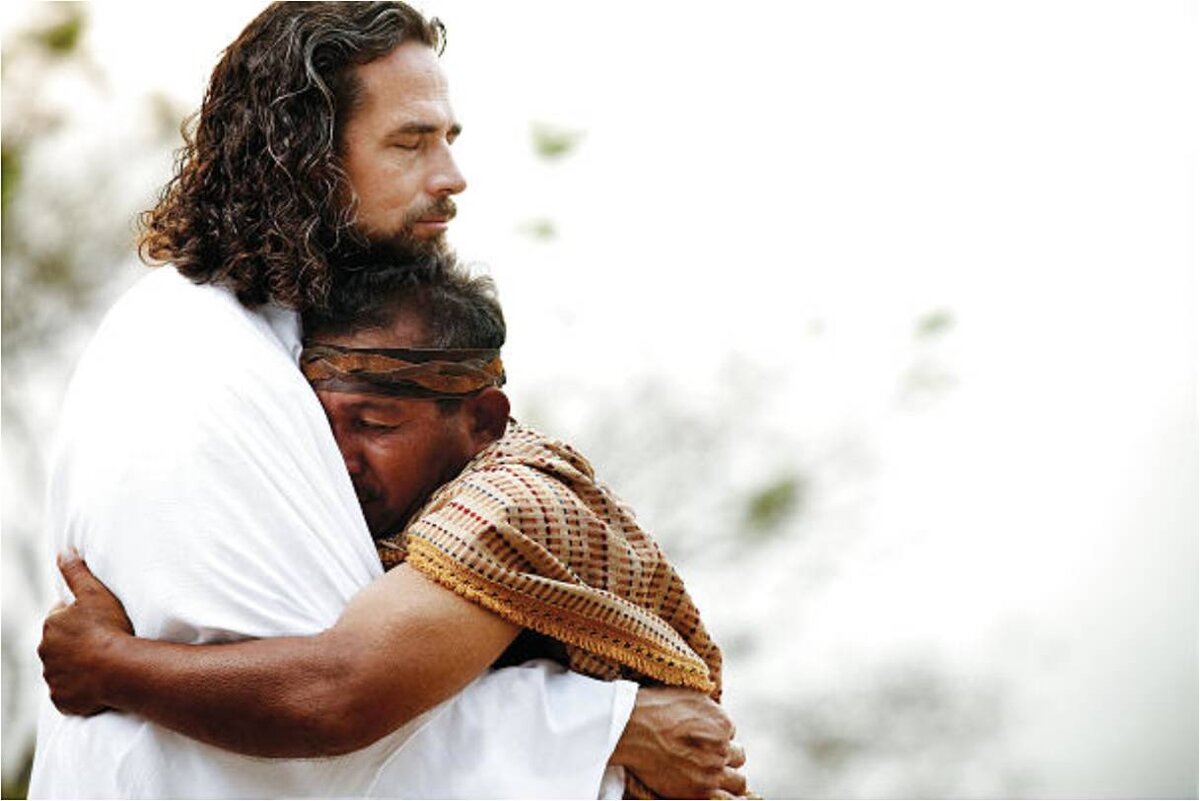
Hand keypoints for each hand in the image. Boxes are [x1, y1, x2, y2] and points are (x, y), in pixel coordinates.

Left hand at [38, 552, 133, 715]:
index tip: (99, 621)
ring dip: (78, 666)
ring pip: (63, 669)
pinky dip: (79, 689)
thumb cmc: (108, 628)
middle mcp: (45, 652)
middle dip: (77, 642)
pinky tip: (97, 683)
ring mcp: (53, 678)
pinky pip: (69, 693)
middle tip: (103, 641)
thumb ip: (76, 572)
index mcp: (51, 625)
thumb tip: (63, 551)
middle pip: (61, 644)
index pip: (62, 617)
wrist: (118, 669)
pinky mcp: (62, 700)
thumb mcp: (94, 593)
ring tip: (102, 663)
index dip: (81, 617)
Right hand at [612, 686, 747, 798]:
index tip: (700, 736)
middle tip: (707, 755)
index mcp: (722, 724)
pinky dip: (725, 798)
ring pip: (738, 782)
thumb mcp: (688, 696)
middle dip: (725, 755)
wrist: (630, 731)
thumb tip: (712, 718)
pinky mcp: (698, 792)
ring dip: (728, 778)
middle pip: (738, 756)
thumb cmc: (653, 709)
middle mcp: (722, 749)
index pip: (730, 732)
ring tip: (712, 775)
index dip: (715, 735)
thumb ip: (708, 710)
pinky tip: (717, 793)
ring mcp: (712, 773)